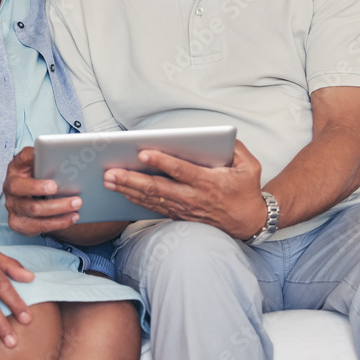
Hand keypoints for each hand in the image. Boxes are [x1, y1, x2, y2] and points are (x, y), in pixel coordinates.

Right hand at [3, 146, 81, 235]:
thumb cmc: (40, 179)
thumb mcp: (41, 166)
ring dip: (58, 208)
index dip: (31, 157)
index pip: (21, 158)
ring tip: (76, 204)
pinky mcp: (17, 222)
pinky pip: (38, 226)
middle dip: (39, 187)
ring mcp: (12, 206)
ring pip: (33, 209)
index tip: (42, 155)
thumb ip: (50, 160)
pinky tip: (72, 217)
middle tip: (57, 186)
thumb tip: (72, 154)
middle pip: (20, 187)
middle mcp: (10, 186)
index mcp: (17, 167)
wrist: (32, 200)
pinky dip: (58, 222)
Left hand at [103, 140, 268, 238]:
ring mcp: (185, 209)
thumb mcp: (250, 166)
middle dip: (132, 180)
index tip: (142, 153)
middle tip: (111, 172)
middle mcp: (193, 197)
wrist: (249, 223)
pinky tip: (122, 193)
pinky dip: (136, 201)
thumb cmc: (247, 191)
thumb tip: (221, 137)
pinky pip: (154, 208)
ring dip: (128, 190)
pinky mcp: (180, 216)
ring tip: (109, 181)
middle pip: (158, 188)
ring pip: (152, 200)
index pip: (180, 171)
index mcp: (209, 182)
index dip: (161, 161)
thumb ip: (236, 148)